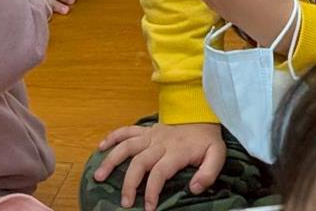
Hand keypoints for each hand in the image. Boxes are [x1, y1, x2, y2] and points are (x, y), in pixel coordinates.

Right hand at [94, 121, 224, 210]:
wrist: (203, 114)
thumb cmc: (207, 140)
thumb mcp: (217, 155)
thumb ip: (209, 173)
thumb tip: (193, 188)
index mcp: (176, 151)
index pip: (160, 172)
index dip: (152, 190)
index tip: (148, 208)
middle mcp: (160, 142)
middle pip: (139, 161)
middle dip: (129, 183)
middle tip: (124, 202)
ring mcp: (151, 134)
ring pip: (127, 145)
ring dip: (112, 160)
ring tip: (99, 176)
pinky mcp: (147, 129)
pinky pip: (127, 130)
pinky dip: (113, 136)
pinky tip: (101, 147)